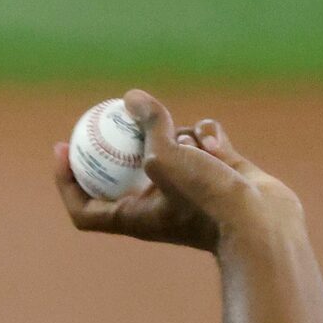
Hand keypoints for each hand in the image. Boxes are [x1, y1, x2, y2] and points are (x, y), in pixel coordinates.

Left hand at [54, 90, 302, 251]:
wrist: (261, 224)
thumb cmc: (206, 200)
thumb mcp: (167, 156)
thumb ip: (149, 125)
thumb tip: (133, 97)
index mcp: (134, 216)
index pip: (85, 208)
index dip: (66, 181)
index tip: (61, 149)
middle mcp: (158, 203)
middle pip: (124, 168)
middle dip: (121, 138)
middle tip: (110, 109)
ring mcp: (189, 187)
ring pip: (170, 144)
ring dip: (177, 133)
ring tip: (190, 140)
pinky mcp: (217, 172)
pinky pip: (203, 140)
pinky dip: (207, 134)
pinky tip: (215, 141)